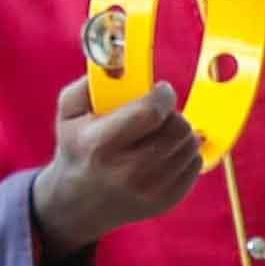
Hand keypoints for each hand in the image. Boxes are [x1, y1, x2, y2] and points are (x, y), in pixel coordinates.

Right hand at [30, 70, 206, 254]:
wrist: (77, 204)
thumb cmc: (76, 149)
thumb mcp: (69, 113)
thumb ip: (92, 83)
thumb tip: (122, 61)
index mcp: (99, 145)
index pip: (150, 113)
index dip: (163, 95)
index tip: (160, 90)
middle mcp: (127, 171)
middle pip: (177, 129)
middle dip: (172, 113)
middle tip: (158, 113)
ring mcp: (150, 190)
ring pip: (190, 145)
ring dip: (180, 132)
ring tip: (160, 132)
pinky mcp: (167, 201)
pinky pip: (195, 164)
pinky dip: (185, 152)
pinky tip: (165, 151)